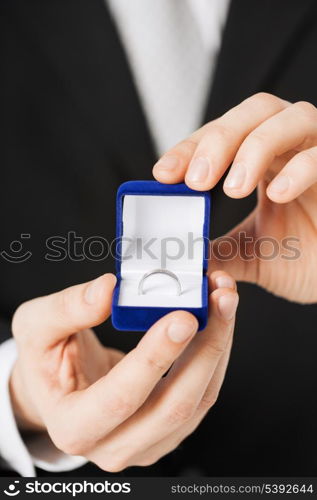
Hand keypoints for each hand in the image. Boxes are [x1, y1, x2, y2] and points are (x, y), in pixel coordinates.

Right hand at [10, 272, 237, 471]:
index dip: (155, 358)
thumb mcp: (36, 327)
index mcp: (73, 426)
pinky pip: (204, 394)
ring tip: (225, 301)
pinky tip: (218, 320)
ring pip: (199, 401)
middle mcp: (114, 445)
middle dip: (205, 348)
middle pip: (173, 406)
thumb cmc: (45, 359)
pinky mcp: (170, 429)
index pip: (120, 397)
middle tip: (220, 300)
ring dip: (219, 347)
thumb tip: (108, 290)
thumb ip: (66, 309)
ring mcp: (147, 442)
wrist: (61, 385)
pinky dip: (216, 354)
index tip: (182, 317)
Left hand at [153, 93, 316, 302]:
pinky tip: (276, 195)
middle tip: (196, 179)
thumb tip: (178, 253)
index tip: (164, 174)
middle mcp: (293, 145)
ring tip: (232, 188)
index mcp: (265, 158)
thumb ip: (215, 248)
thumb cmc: (303, 257)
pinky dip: (300, 169)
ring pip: (292, 119)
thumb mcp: (247, 252)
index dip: (190, 148)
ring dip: (255, 148)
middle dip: (219, 140)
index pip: (223, 134)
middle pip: (255, 112)